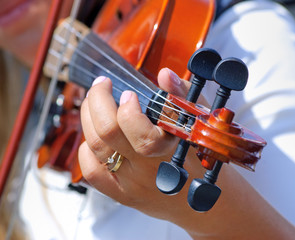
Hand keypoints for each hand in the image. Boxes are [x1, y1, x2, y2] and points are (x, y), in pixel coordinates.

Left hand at [78, 68, 294, 238]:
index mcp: (172, 153)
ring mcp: (133, 185)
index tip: (128, 93)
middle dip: (97, 101)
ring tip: (94, 102)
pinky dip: (86, 150)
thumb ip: (183, 97)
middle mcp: (149, 171)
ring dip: (88, 118)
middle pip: (107, 135)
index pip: (140, 134)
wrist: (207, 203)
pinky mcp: (123, 195)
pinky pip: (92, 173)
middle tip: (102, 84)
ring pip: (96, 149)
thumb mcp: (202, 125)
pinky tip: (94, 136)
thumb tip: (164, 75)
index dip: (128, 109)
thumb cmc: (206, 161)